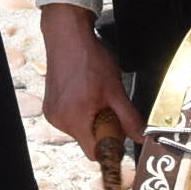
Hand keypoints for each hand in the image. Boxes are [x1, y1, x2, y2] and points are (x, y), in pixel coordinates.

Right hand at [41, 2, 145, 155]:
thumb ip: (128, 117)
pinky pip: (69, 119)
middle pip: (87, 141)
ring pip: (79, 130)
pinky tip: (84, 93)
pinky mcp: (49, 107)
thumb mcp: (115, 90)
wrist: (67, 37)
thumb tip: (141, 136)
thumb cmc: (88, 59)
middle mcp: (59, 120)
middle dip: (101, 129)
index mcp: (75, 119)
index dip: (110, 145)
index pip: (95, 152)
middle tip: (108, 106)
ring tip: (95, 96)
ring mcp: (52, 114)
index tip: (118, 132)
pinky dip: (80, 112)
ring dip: (90, 119)